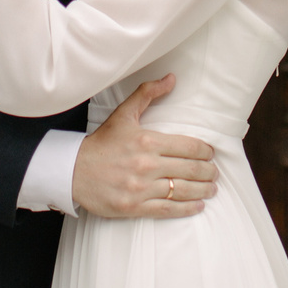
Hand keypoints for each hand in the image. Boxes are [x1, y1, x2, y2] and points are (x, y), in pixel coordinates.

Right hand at [72, 77, 217, 218]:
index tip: (211, 154)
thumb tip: (171, 79)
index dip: (206, 152)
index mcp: (148, 141)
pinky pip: (168, 209)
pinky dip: (187, 208)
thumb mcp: (123, 114)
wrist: (73, 171)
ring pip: (183, 190)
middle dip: (208, 172)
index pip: (189, 146)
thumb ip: (147, 94)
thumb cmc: (101, 143)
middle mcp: (147, 165)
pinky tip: (198, 205)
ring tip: (211, 189)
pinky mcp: (135, 207)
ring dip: (203, 190)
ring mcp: (141, 188)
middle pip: (190, 169)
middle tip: (214, 172)